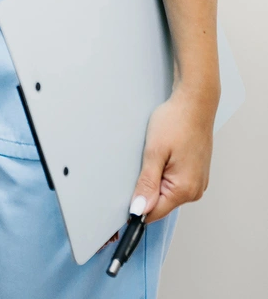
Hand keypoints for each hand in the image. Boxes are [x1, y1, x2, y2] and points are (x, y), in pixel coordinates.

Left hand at [130, 81, 217, 222]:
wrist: (194, 103)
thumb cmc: (175, 122)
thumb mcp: (154, 152)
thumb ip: (147, 183)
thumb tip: (139, 210)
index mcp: (185, 189)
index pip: (155, 213)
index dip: (136, 209)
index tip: (120, 202)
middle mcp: (195, 191)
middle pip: (160, 204)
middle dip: (145, 191)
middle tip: (136, 165)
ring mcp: (197, 183)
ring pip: (167, 193)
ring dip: (154, 180)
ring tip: (152, 156)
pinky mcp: (196, 173)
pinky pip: (174, 182)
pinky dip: (163, 174)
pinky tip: (161, 156)